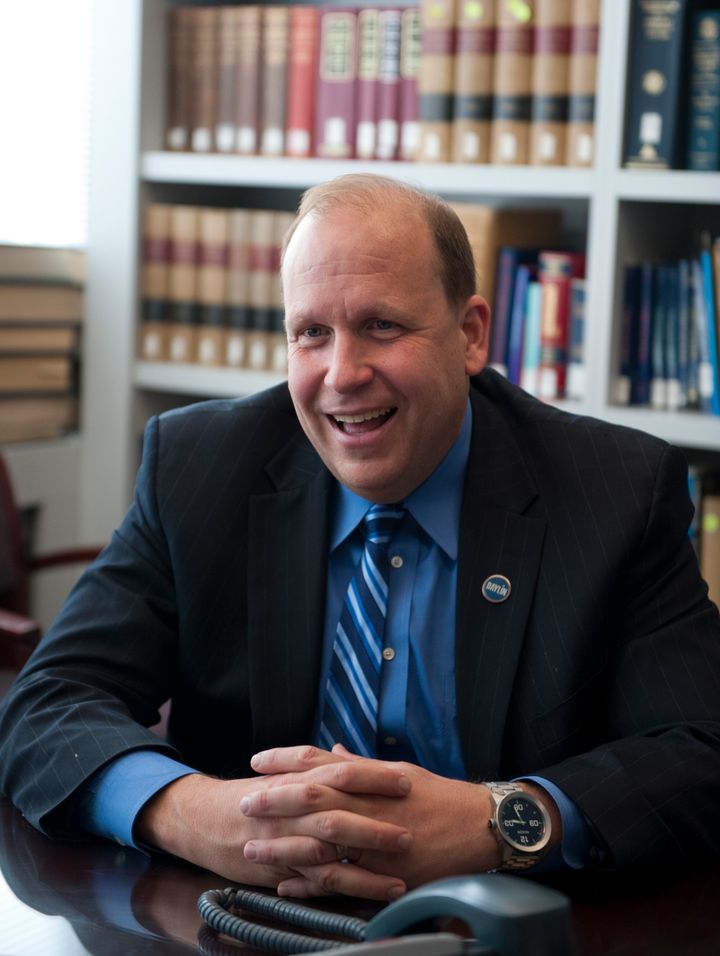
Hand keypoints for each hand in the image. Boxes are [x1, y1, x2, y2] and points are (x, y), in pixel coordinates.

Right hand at [135, 753, 411, 898]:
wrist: (205, 819)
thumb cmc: (251, 796)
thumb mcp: (284, 776)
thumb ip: (317, 767)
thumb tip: (346, 755)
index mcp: (298, 779)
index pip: (341, 772)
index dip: (374, 776)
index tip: (406, 779)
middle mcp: (295, 807)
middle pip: (341, 806)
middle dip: (378, 813)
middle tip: (413, 818)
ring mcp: (290, 838)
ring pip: (334, 846)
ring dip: (372, 853)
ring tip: (406, 860)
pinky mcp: (286, 869)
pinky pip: (323, 880)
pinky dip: (354, 886)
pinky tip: (382, 891)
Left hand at [241, 744, 503, 899]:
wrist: (478, 826)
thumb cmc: (440, 796)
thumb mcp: (399, 771)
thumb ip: (361, 765)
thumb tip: (332, 749)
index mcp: (371, 777)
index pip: (320, 761)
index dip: (285, 760)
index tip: (257, 760)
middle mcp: (370, 803)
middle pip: (314, 797)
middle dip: (275, 799)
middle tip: (244, 802)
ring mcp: (376, 837)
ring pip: (321, 841)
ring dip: (285, 846)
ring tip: (253, 849)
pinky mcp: (385, 870)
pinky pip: (343, 879)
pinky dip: (312, 884)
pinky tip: (287, 887)